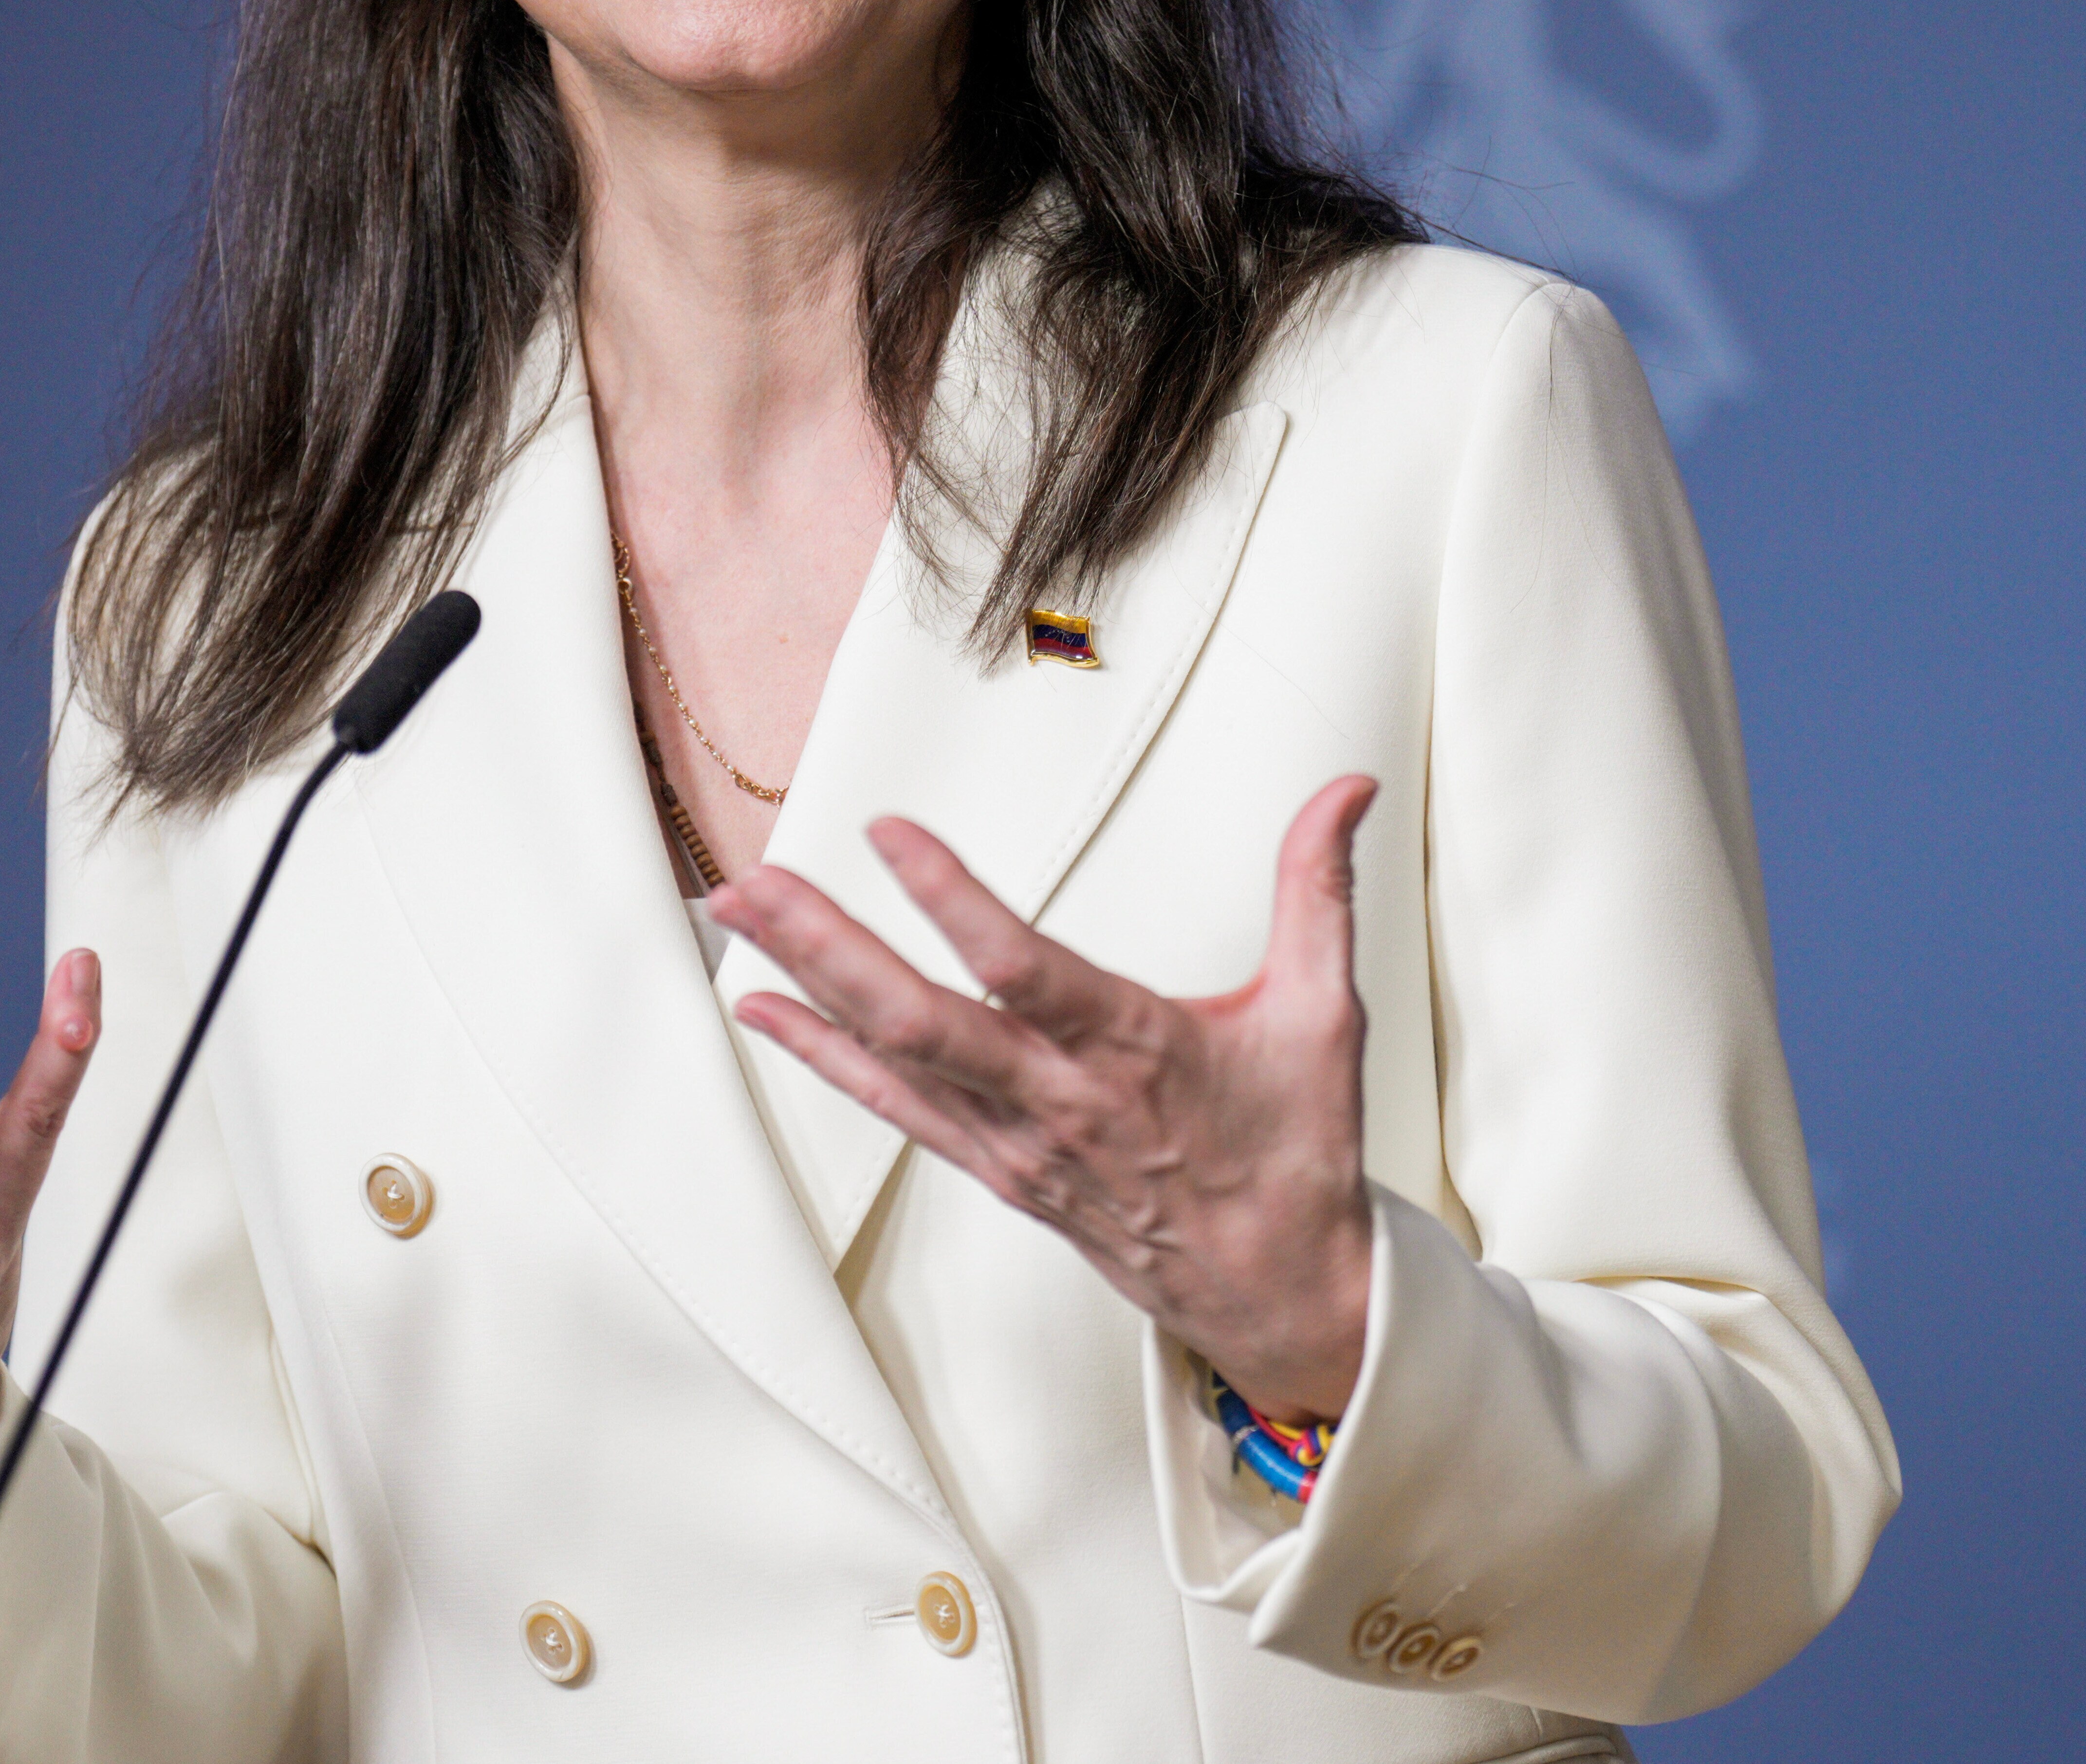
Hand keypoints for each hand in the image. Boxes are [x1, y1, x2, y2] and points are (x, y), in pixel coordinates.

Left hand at [709, 777, 1380, 1420]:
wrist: (1282, 1299)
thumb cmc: (1297, 1153)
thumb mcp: (1326, 1015)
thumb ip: (1319, 890)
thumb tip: (1348, 787)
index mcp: (1136, 1051)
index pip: (1022, 967)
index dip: (950, 899)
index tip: (887, 831)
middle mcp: (1060, 1100)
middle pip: (920, 1018)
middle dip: (827, 944)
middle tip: (752, 879)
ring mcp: (1019, 1143)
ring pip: (893, 1059)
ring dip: (808, 983)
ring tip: (737, 915)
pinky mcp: (999, 1173)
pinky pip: (896, 1109)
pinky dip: (826, 1057)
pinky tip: (768, 1010)